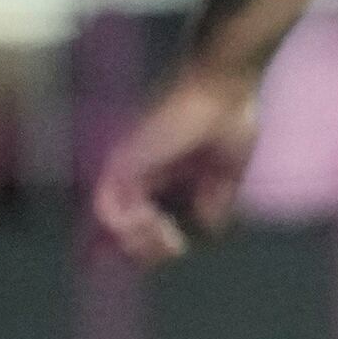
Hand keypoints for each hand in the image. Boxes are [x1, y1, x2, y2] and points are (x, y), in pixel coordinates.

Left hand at [91, 63, 266, 266]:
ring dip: (138, 240)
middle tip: (172, 248)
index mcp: (164, 175)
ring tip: (166, 234)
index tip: (178, 248)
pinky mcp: (124, 161)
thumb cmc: (230, 120)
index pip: (143, 220)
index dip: (154, 243)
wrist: (224, 89)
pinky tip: (154, 219)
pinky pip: (107, 206)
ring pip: (111, 222)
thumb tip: (205, 228)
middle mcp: (140, 173)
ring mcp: (129, 167)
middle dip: (145, 249)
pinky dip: (127, 223)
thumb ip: (214, 201)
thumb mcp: (228, 173)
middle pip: (122, 228)